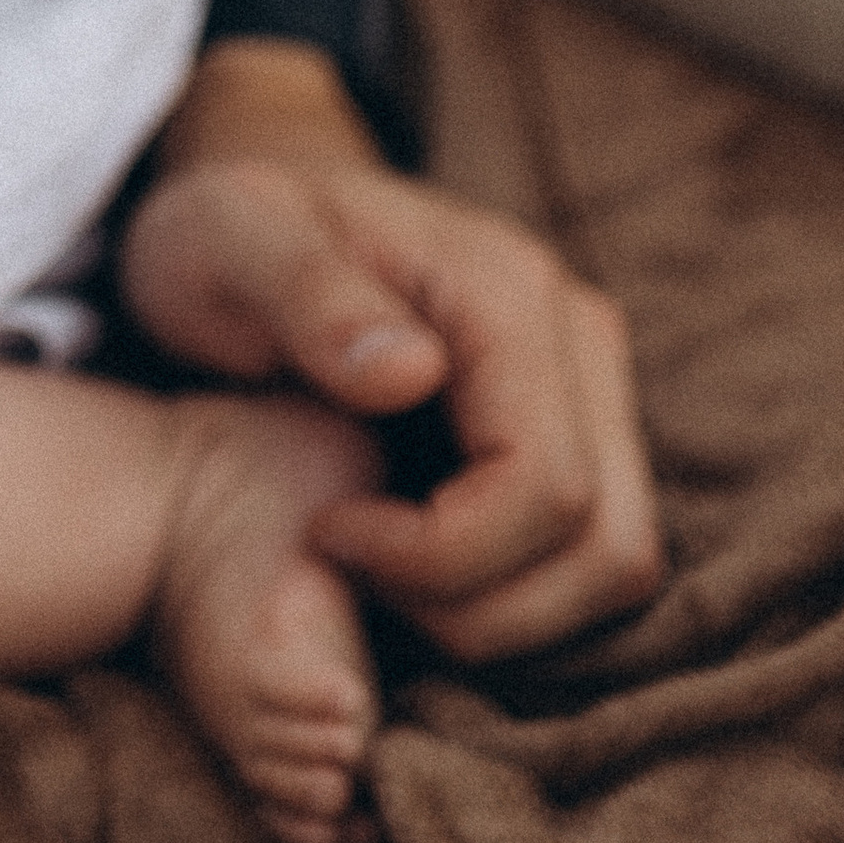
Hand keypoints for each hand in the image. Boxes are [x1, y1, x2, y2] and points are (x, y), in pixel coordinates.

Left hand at [120, 113, 662, 661]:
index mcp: (507, 288)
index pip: (546, 484)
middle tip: (350, 568)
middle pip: (604, 545)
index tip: (327, 532)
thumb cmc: (232, 233)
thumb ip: (306, 290)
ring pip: (613, 565)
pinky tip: (407, 566)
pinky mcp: (578, 435)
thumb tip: (412, 372)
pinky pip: (586, 559)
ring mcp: (591, 388)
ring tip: (377, 572)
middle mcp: (579, 336)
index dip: (443, 554)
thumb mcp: (230, 237)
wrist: (256, 228)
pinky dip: (508, 598)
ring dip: (498, 614)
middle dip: (475, 604)